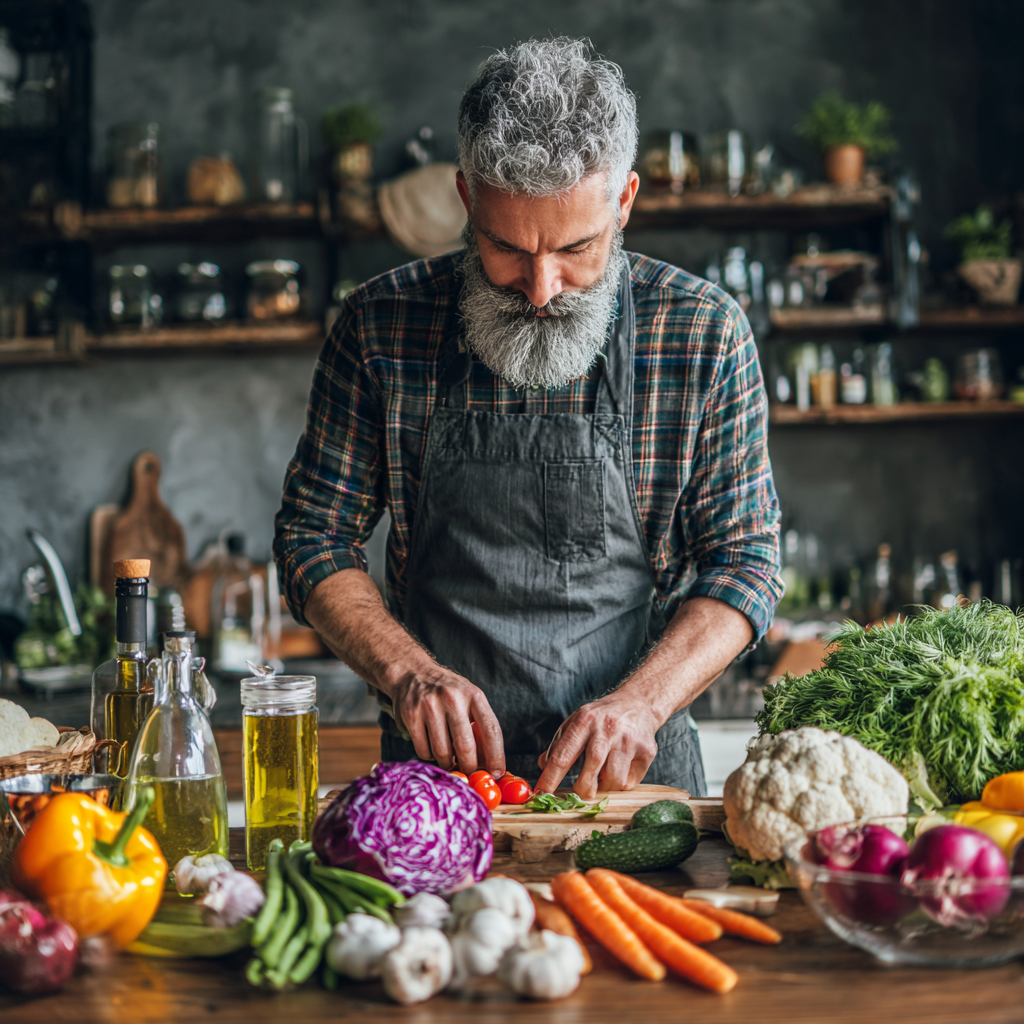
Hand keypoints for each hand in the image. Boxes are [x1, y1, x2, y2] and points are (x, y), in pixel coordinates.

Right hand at [388, 665, 504, 776]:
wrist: (413, 673)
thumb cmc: (447, 692)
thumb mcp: (469, 698)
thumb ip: (480, 726)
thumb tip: (489, 764)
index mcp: (474, 695)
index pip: (491, 730)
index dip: (496, 756)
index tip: (497, 772)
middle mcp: (452, 698)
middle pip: (465, 746)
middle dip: (469, 767)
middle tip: (468, 773)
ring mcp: (430, 706)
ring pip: (443, 752)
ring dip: (447, 763)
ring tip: (448, 759)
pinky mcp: (411, 715)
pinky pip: (423, 750)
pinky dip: (429, 756)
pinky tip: (431, 747)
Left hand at [534, 692, 660, 798]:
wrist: (638, 703)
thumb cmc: (601, 717)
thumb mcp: (576, 722)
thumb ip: (558, 745)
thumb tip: (542, 766)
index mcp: (584, 721)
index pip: (563, 756)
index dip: (550, 779)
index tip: (540, 795)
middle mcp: (607, 730)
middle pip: (590, 772)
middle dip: (581, 790)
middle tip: (579, 793)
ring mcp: (628, 740)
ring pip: (613, 781)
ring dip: (604, 786)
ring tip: (603, 775)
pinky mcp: (646, 751)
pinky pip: (630, 781)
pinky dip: (622, 782)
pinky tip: (620, 768)